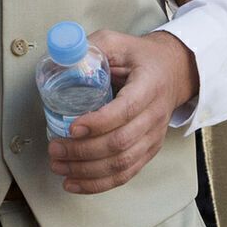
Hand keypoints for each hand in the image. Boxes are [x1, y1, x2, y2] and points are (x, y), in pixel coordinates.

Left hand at [48, 30, 198, 194]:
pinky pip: (124, 174)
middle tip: (55, 148)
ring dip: (86, 170)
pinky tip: (74, 182)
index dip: (99, 122)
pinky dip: (98, 184)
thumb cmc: (139, 58)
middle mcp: (154, 115)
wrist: (171, 73)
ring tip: (58, 165)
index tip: (73, 127)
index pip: (126, 110)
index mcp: (149, 86)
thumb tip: (61, 58)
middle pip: (121, 143)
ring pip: (121, 163)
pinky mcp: (147, 151)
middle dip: (83, 151)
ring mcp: (153, 137)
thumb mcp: (116, 42)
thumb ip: (90, 47)